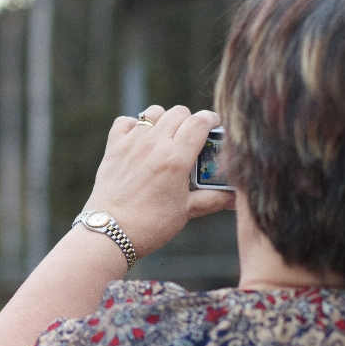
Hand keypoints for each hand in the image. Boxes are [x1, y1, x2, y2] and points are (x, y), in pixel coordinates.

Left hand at [82, 105, 233, 257]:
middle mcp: (154, 144)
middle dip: (189, 121)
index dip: (211, 119)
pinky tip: (140, 140)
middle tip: (192, 138)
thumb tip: (235, 198)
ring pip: (153, 112)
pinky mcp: (113, 148)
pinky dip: (134, 126)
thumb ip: (212, 199)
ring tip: (166, 138)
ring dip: (164, 120)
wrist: (109, 232)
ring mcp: (132, 143)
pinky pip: (125, 122)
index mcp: (176, 158)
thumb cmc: (150, 225)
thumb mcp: (186, 212)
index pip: (199, 122)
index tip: (215, 125)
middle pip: (178, 112)